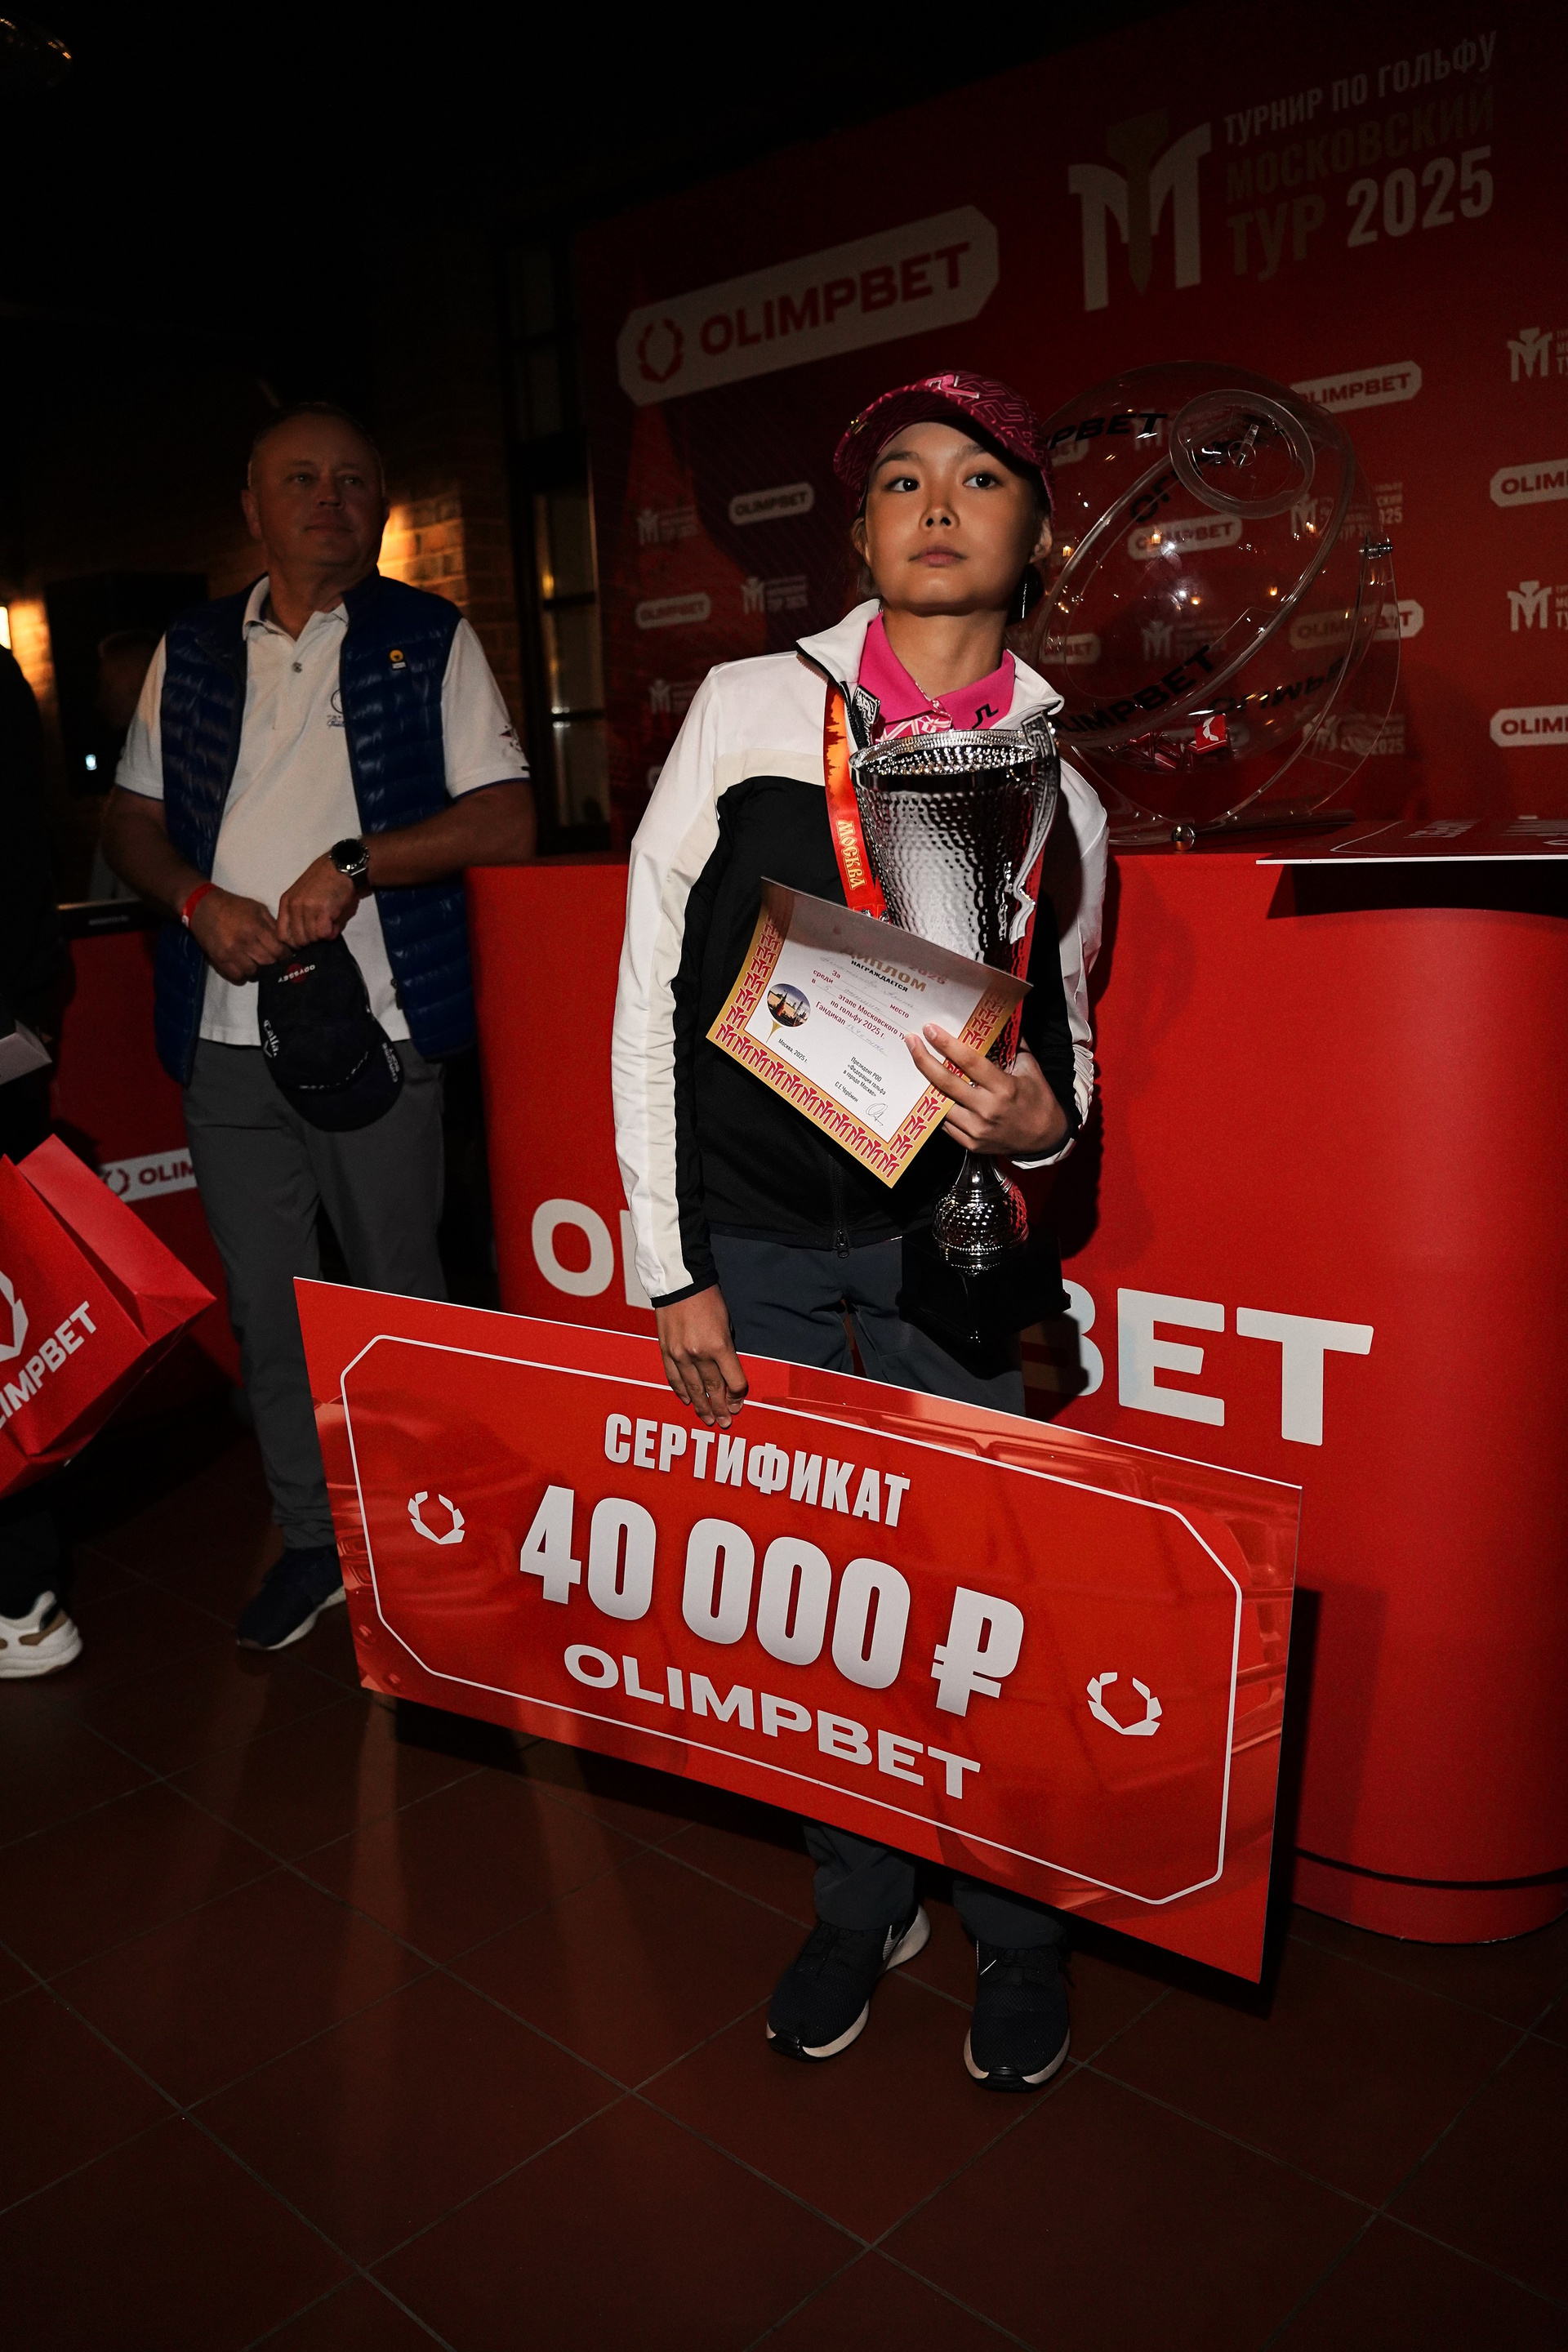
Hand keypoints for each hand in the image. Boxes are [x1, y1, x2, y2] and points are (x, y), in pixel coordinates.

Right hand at [190, 888, 285, 982]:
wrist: (203, 907)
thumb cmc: (234, 907)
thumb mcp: (258, 909)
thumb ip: (273, 926)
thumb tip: (287, 942)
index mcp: (256, 927)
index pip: (279, 951)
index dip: (285, 955)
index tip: (284, 955)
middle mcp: (244, 942)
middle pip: (268, 963)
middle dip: (273, 963)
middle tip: (271, 959)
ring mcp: (230, 953)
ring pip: (253, 973)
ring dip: (257, 970)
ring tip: (256, 963)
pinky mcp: (219, 960)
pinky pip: (236, 977)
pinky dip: (243, 976)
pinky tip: (244, 968)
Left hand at [277, 852, 358, 947]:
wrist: (342, 866)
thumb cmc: (326, 882)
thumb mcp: (304, 896)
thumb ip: (301, 917)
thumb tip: (308, 941)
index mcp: (286, 902)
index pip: (282, 935)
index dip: (294, 942)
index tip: (306, 940)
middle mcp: (294, 906)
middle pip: (298, 940)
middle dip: (311, 941)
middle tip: (322, 931)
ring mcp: (307, 908)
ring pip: (311, 938)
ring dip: (323, 936)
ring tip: (330, 924)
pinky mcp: (323, 911)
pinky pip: (324, 934)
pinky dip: (331, 933)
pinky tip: (335, 924)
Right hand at [654, 1287, 748, 1426]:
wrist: (679, 1283)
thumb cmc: (708, 1299)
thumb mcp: (726, 1323)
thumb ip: (726, 1350)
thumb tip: (727, 1374)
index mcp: (719, 1346)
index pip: (734, 1381)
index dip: (738, 1395)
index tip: (739, 1402)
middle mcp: (699, 1354)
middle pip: (713, 1389)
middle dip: (721, 1408)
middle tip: (725, 1422)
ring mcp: (680, 1355)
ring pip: (693, 1389)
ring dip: (701, 1406)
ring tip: (708, 1419)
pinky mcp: (666, 1351)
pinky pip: (674, 1378)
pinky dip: (681, 1391)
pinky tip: (687, 1400)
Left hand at [905, 1025, 1067, 1157]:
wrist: (1045, 1138)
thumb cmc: (1038, 1099)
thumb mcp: (1030, 1069)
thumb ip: (1015, 1045)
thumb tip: (1002, 1021)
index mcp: (1004, 1088)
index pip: (969, 1062)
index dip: (947, 1045)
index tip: (930, 1030)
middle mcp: (987, 1109)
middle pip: (946, 1082)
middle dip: (924, 1061)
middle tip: (911, 1042)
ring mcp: (977, 1129)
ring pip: (941, 1104)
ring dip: (927, 1084)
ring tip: (918, 1066)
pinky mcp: (971, 1144)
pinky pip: (945, 1124)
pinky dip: (938, 1107)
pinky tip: (933, 1093)